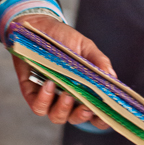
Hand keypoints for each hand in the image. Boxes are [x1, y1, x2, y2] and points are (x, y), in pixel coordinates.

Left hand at [12, 14, 115, 128]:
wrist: (36, 25)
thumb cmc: (62, 37)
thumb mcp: (83, 45)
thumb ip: (98, 60)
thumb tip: (111, 77)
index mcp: (83, 89)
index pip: (95, 113)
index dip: (101, 119)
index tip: (104, 116)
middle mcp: (67, 97)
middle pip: (76, 118)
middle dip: (82, 116)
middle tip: (86, 106)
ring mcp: (49, 97)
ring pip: (57, 116)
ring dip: (63, 109)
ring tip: (66, 94)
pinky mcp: (32, 93)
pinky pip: (38, 107)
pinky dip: (44, 100)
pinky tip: (49, 84)